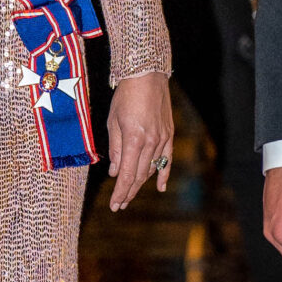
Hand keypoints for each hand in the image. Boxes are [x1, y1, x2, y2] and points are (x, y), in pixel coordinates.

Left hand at [106, 73, 172, 210]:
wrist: (147, 75)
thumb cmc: (125, 96)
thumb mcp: (113, 122)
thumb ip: (115, 149)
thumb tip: (114, 172)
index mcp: (133, 140)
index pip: (126, 175)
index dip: (120, 192)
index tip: (114, 205)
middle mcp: (150, 142)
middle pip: (139, 176)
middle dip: (128, 193)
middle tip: (119, 205)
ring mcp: (162, 139)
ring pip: (151, 169)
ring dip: (140, 184)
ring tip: (129, 195)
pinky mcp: (169, 134)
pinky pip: (166, 159)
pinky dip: (162, 174)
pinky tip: (160, 187)